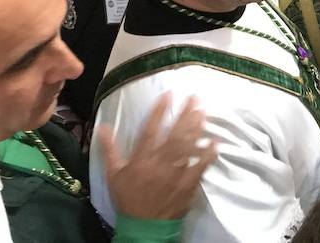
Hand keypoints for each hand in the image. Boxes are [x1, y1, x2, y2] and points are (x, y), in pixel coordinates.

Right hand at [96, 93, 216, 220]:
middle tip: (195, 98)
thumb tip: (103, 127)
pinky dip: (208, 155)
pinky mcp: (188, 184)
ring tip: (204, 113)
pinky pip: (200, 167)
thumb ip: (110, 150)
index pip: (150, 130)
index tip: (169, 94)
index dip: (159, 111)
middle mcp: (159, 163)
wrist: (143, 226)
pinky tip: (215, 142)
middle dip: (186, 115)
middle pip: (175, 135)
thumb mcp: (113, 174)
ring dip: (197, 129)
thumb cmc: (129, 197)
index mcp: (141, 159)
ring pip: (188, 148)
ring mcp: (176, 173)